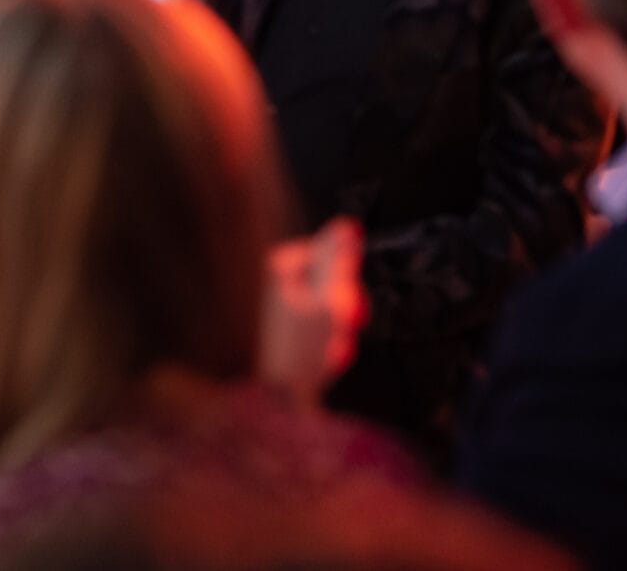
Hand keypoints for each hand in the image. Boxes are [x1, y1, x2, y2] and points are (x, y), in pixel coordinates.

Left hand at [259, 216, 365, 405]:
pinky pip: (321, 327)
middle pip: (334, 280)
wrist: (280, 401)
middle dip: (343, 309)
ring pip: (331, 307)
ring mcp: (283, 307)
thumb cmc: (300, 352)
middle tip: (337, 329)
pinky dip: (327, 343)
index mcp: (283, 266)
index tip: (346, 302)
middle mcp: (279, 282)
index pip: (333, 253)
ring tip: (327, 350)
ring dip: (337, 330)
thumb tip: (347, 226)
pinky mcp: (288, 331)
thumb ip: (340, 262)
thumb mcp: (330, 301)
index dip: (347, 279)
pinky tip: (321, 359)